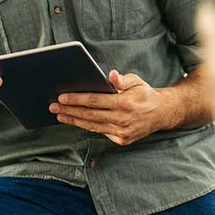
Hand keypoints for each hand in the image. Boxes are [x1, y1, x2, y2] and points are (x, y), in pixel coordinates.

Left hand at [50, 70, 172, 145]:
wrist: (161, 113)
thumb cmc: (145, 94)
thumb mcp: (136, 81)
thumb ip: (122, 79)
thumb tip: (110, 75)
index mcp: (125, 103)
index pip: (95, 100)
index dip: (77, 99)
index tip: (62, 97)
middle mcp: (123, 119)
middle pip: (90, 115)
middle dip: (69, 111)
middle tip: (53, 107)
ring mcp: (122, 132)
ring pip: (92, 126)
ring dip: (74, 120)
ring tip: (59, 115)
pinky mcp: (122, 140)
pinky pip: (100, 132)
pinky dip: (87, 126)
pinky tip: (76, 121)